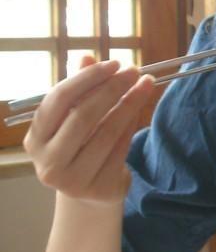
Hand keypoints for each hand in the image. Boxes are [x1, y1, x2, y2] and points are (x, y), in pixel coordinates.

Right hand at [23, 55, 155, 204]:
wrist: (91, 193)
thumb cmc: (81, 148)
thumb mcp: (74, 120)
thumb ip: (80, 92)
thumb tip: (88, 58)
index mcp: (35, 138)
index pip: (59, 99)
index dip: (88, 78)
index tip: (115, 64)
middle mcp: (48, 162)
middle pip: (83, 116)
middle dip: (112, 89)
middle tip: (134, 71)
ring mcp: (72, 180)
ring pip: (106, 132)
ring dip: (129, 104)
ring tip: (145, 85)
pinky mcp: (98, 189)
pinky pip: (120, 149)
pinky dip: (131, 126)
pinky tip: (140, 109)